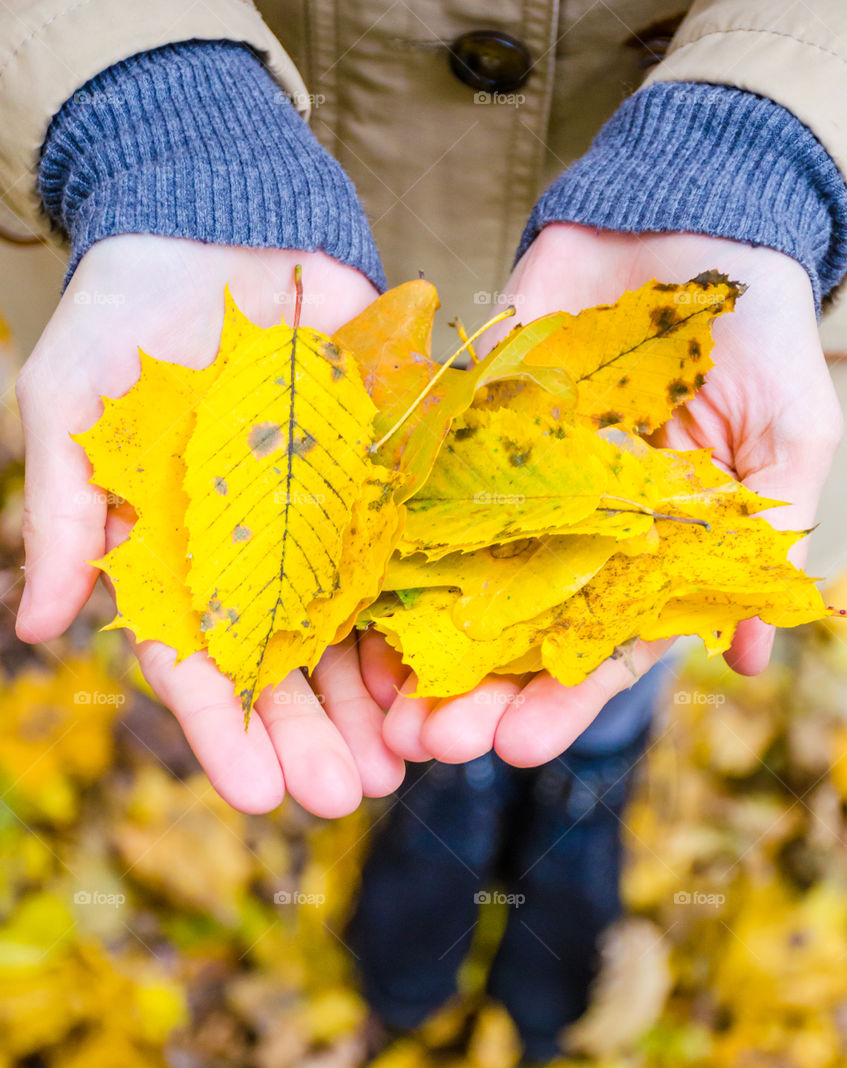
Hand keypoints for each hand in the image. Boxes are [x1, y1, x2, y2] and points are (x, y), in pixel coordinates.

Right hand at [16, 235, 404, 814]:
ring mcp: (319, 521)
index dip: (225, 731)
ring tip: (407, 762)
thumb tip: (37, 625)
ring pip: (351, 627)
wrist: (212, 224)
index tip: (258, 795)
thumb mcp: (71, 406)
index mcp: (175, 556)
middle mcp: (253, 555)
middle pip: (285, 663)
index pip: (196, 659)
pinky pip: (406, 552)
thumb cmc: (122, 316)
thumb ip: (68, 512)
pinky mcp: (376, 477)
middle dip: (313, 734)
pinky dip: (425, 608)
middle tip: (345, 798)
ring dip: (377, 698)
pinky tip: (449, 665)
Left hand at [372, 223, 842, 767]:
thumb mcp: (788, 434)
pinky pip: (419, 484)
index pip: (598, 644)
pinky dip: (387, 536)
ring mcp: (512, 480)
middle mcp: (569, 529)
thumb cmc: (758, 332)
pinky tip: (350, 590)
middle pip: (513, 629)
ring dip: (418, 639)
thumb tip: (749, 660)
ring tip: (381, 698)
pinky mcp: (464, 424)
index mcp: (642, 549)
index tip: (522, 746)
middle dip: (474, 690)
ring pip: (456, 574)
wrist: (690, 217)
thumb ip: (766, 534)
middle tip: (431, 743)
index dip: (562, 699)